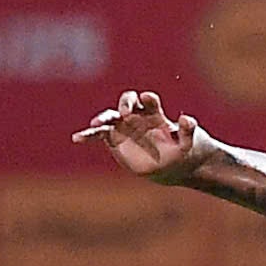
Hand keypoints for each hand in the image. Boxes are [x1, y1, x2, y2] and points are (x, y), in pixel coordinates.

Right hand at [72, 90, 207, 183]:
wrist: (173, 166)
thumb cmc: (181, 151)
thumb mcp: (188, 143)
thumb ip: (187, 131)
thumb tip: (187, 119)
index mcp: (154, 115)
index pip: (148, 101)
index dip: (148, 99)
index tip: (148, 99)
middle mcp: (137, 117)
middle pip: (127, 103)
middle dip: (126, 103)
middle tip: (126, 113)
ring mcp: (124, 127)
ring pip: (110, 117)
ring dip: (103, 119)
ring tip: (97, 124)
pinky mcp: (114, 138)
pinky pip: (98, 134)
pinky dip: (88, 135)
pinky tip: (77, 139)